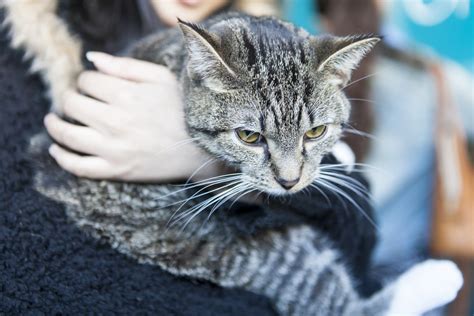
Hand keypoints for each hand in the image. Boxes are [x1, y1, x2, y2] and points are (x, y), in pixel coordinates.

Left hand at [45, 52, 219, 181]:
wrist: (199, 148)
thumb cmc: (182, 109)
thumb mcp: (161, 78)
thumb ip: (125, 66)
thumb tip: (91, 59)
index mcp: (126, 95)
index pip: (87, 81)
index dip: (88, 80)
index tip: (96, 86)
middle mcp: (116, 122)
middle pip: (72, 103)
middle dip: (71, 97)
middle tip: (78, 100)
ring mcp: (114, 149)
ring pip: (67, 134)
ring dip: (54, 124)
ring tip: (52, 119)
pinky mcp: (116, 170)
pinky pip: (78, 167)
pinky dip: (61, 157)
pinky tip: (55, 148)